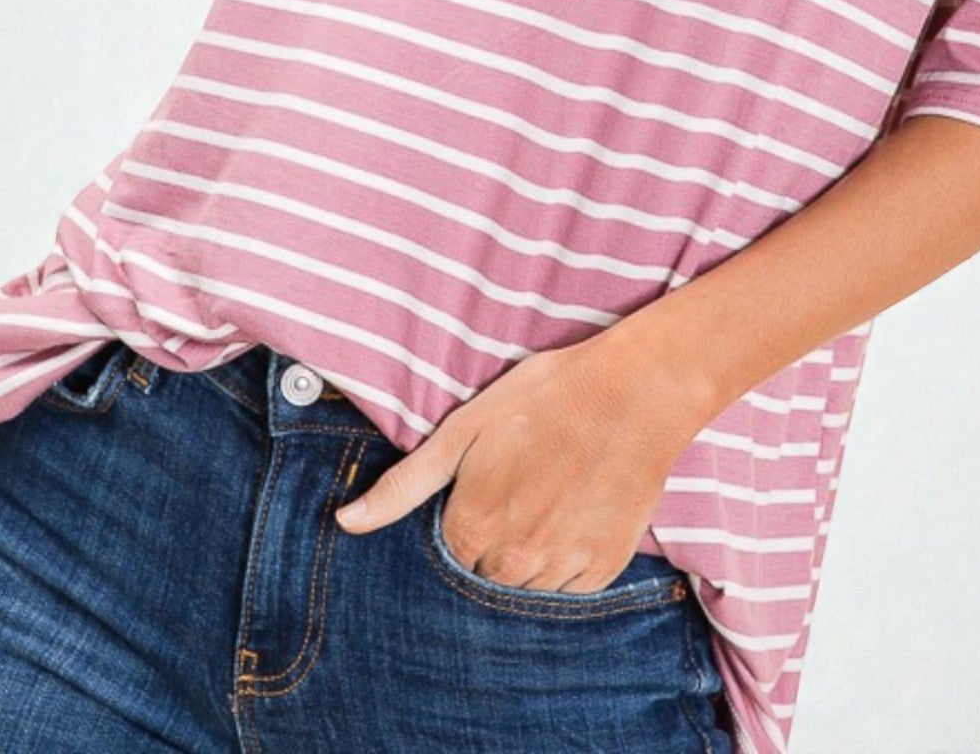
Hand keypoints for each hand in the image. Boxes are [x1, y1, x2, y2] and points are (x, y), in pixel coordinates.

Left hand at [333, 329, 708, 592]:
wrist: (633, 392)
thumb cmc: (543, 398)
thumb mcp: (463, 429)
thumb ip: (403, 486)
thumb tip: (345, 523)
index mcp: (472, 527)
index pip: (449, 549)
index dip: (466, 512)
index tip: (488, 481)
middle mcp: (514, 562)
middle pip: (486, 572)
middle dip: (494, 536)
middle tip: (521, 482)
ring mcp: (562, 569)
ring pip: (526, 585)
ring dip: (530, 551)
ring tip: (550, 491)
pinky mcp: (604, 570)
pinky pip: (570, 587)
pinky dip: (568, 557)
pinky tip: (576, 509)